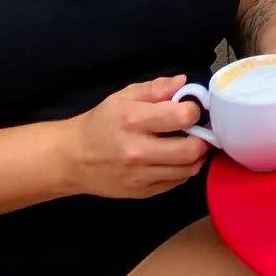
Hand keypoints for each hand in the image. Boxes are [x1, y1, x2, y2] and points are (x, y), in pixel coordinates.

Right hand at [65, 76, 209, 198]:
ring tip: (191, 144)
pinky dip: (183, 170)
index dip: (194, 111)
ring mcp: (139, 176)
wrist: (72, 158)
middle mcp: (138, 151)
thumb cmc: (100, 123)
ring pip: (187, 170)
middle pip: (191, 150)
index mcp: (134, 121)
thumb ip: (156, 88)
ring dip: (197, 156)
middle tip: (200, 130)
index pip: (182, 117)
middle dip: (203, 138)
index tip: (192, 109)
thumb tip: (183, 82)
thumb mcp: (124, 96)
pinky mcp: (140, 193)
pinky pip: (175, 183)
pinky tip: (175, 158)